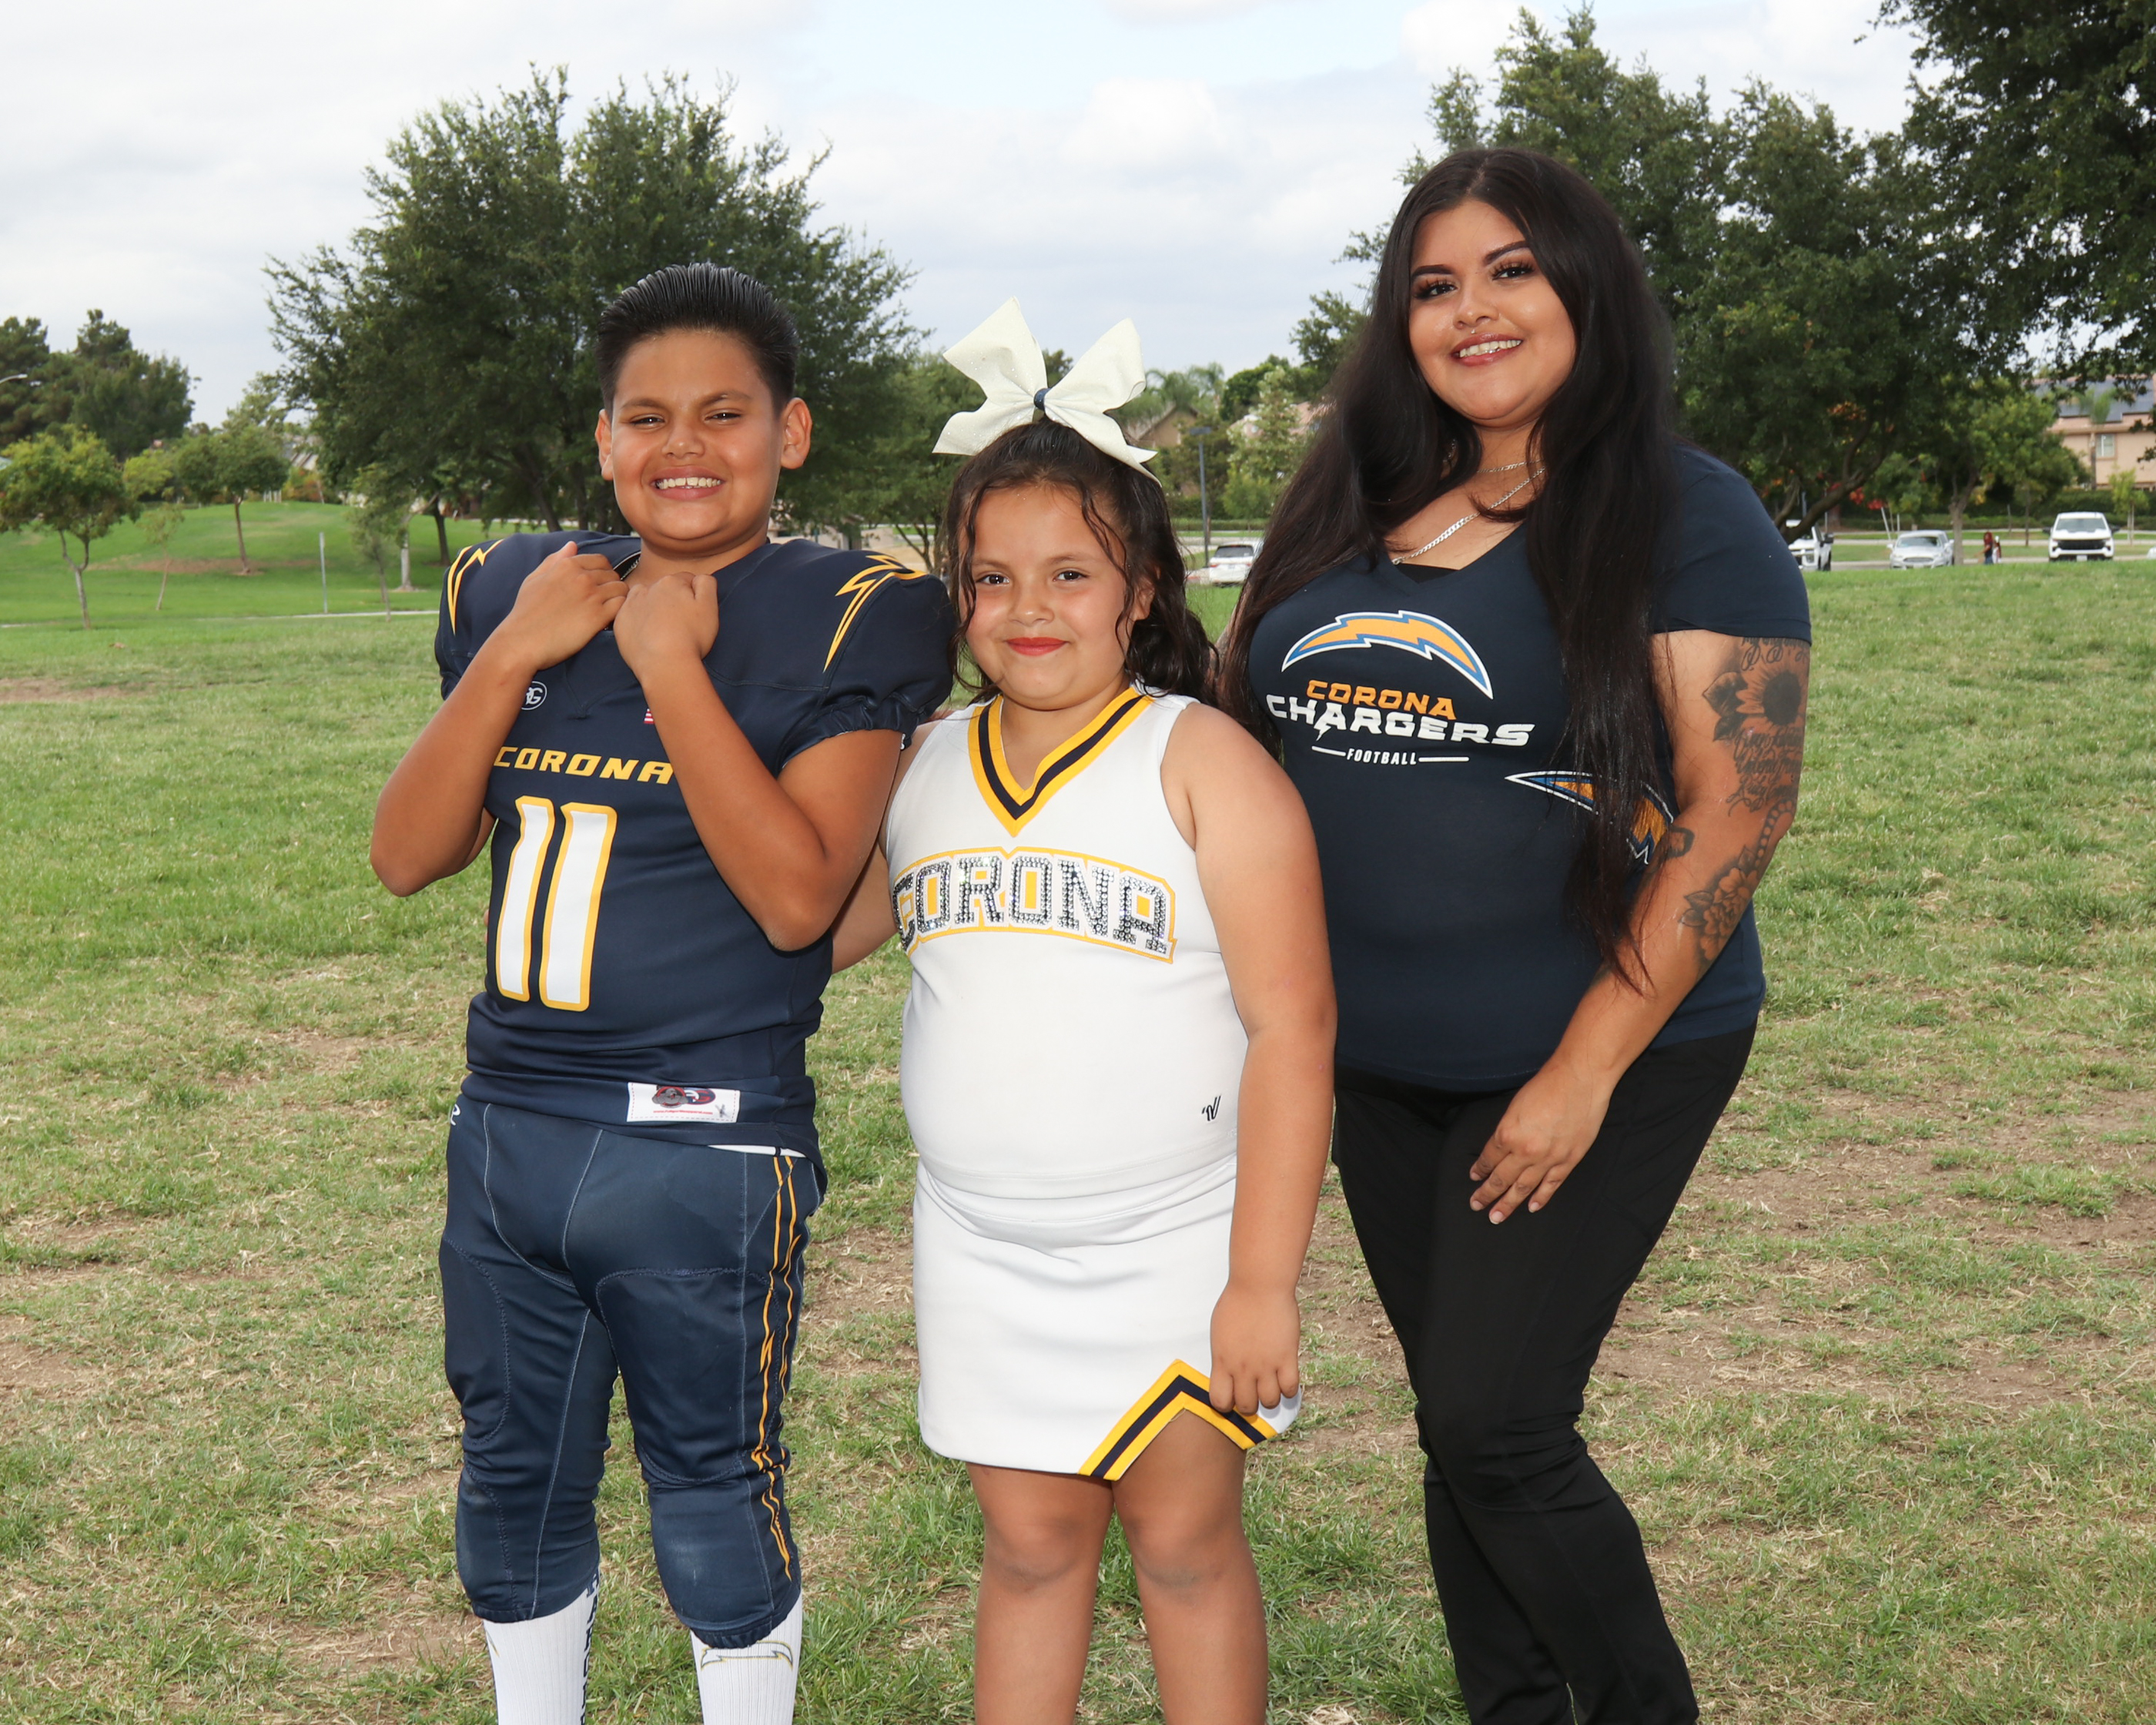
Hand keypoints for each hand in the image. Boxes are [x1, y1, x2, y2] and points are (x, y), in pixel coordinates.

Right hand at [490, 543, 627, 671]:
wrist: (523, 641)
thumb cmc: (526, 611)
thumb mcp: (535, 579)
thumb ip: (555, 560)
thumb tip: (572, 545)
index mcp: (567, 565)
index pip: (601, 561)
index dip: (602, 573)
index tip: (596, 587)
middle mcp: (582, 577)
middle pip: (613, 575)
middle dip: (610, 586)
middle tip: (601, 601)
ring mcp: (591, 596)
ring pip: (621, 588)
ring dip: (617, 598)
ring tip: (606, 610)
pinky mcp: (598, 616)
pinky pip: (621, 605)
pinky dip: (619, 611)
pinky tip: (608, 619)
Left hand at [614, 570, 719, 679]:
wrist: (665, 665)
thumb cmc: (692, 637)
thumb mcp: (710, 606)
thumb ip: (707, 583)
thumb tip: (699, 577)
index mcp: (671, 582)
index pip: (685, 581)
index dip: (692, 597)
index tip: (694, 614)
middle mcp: (647, 588)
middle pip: (663, 589)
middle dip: (671, 601)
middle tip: (679, 624)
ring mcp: (630, 605)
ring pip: (643, 599)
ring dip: (651, 607)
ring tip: (661, 628)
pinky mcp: (620, 622)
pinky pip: (629, 615)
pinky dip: (637, 621)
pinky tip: (647, 635)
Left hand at [1208, 1280, 1299, 1415]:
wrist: (1259, 1285)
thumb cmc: (1236, 1302)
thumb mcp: (1219, 1332)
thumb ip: (1224, 1355)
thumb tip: (1227, 1371)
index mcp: (1222, 1362)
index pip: (1220, 1402)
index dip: (1227, 1404)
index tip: (1232, 1395)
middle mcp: (1243, 1369)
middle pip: (1247, 1407)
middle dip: (1250, 1404)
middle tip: (1254, 1391)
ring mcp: (1266, 1365)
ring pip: (1270, 1402)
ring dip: (1270, 1397)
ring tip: (1271, 1384)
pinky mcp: (1287, 1358)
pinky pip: (1290, 1389)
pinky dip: (1289, 1390)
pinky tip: (1285, 1378)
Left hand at [1468, 1059, 1614, 1222]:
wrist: (1580, 1080)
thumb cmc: (1546, 1086)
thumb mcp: (1515, 1106)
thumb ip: (1507, 1130)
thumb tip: (1501, 1147)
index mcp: (1508, 1134)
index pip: (1488, 1159)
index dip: (1480, 1170)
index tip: (1474, 1178)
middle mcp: (1525, 1151)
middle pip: (1501, 1178)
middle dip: (1487, 1194)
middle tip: (1476, 1205)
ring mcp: (1548, 1159)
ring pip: (1524, 1188)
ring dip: (1508, 1203)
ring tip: (1496, 1216)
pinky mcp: (1569, 1160)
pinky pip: (1551, 1184)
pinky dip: (1540, 1197)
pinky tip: (1531, 1207)